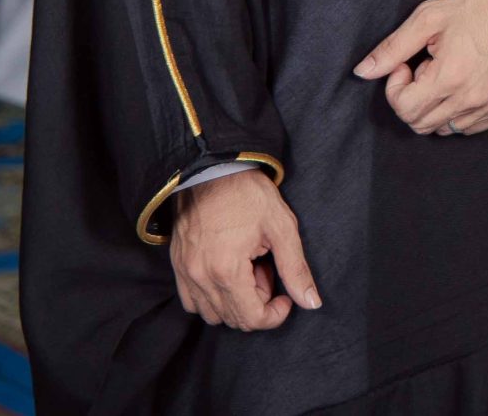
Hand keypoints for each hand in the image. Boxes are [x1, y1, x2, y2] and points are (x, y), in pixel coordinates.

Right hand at [169, 170, 320, 329]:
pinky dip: (211, 297)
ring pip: (212, 314)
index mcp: (227, 270)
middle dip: (257, 302)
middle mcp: (201, 277)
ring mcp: (185, 272)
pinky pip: (191, 301)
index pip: (252, 319)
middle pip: (234, 318)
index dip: (275, 314)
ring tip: (247, 269)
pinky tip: (226, 273)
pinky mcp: (177, 265)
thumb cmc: (247, 193)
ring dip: (235, 301)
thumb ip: (295, 268)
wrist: (211, 167)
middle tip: (265, 270)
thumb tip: (311, 302)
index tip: (285, 294)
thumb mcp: (281, 226)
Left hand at [354, 0, 487, 135]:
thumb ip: (393, 47)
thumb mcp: (430, 17)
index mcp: (449, 78)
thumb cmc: (481, 7)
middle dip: (411, 98)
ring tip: (444, 76)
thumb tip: (363, 71)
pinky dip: (456, 114)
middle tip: (422, 68)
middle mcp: (469, 100)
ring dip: (433, 108)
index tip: (406, 65)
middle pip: (419, 124)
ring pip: (443, 129)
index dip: (395, 87)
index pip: (404, 108)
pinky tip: (460, 86)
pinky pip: (468, 128)